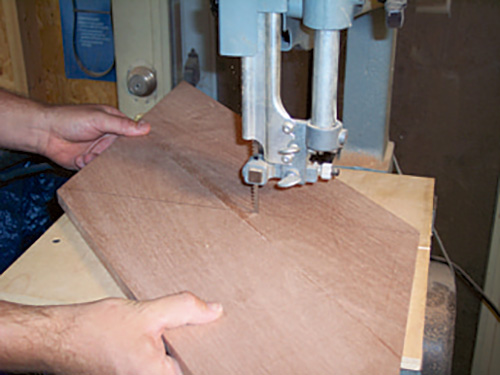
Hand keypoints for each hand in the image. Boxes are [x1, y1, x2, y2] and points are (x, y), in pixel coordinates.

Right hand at [0, 292, 222, 374]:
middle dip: (198, 351)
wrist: (57, 338)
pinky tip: (168, 337)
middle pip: (188, 368)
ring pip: (175, 367)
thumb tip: (215, 310)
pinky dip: (169, 353)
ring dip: (182, 351)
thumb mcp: (145, 313)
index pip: (201, 371)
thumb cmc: (93, 331)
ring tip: (189, 329)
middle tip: (210, 327)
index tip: (236, 352)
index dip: (217, 360)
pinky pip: (161, 366)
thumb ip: (184, 309)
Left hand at [40, 104, 149, 168]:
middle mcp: (108, 138)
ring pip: (111, 163)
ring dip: (100, 161)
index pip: (133, 134)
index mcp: (114, 123)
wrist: (45, 133)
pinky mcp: (90, 162)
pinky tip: (81, 158)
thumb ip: (122, 124)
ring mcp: (99, 151)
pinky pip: (98, 170)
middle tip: (110, 155)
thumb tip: (145, 127)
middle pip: (124, 152)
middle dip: (118, 156)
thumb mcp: (99, 118)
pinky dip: (90, 166)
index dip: (138, 143)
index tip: (141, 150)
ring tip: (89, 155)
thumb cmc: (68, 118)